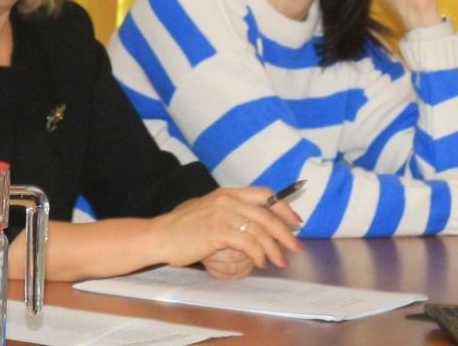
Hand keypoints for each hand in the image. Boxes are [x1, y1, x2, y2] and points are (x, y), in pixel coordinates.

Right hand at [152, 186, 300, 274]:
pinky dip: (258, 254)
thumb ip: (230, 211)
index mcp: (227, 193)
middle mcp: (227, 199)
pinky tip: (260, 263)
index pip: (264, 194)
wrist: (161, 235)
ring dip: (274, 249)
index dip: (284, 207)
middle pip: (267, 214)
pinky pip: (247, 243)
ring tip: (279, 262)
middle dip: (285, 232)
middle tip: (296, 247)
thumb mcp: (209, 210)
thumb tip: (254, 222)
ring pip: (260, 230)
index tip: (296, 221)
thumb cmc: (183, 227)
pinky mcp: (217, 232)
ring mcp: (222, 215)